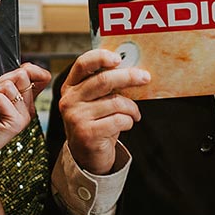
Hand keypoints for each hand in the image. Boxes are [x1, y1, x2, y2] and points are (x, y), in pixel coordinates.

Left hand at [0, 64, 50, 169]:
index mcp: (24, 101)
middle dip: (0, 82)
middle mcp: (27, 109)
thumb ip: (9, 83)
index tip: (10, 80)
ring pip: (8, 86)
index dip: (29, 70)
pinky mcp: (15, 123)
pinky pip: (0, 99)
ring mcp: (23, 116)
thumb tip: (26, 68)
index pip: (43, 76)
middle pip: (22, 75)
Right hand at [57, 49, 149, 174]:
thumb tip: (132, 70)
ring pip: (115, 102)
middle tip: (145, 77)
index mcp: (71, 87)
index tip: (118, 58)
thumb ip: (105, 86)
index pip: (82, 64)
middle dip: (128, 77)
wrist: (86, 157)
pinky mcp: (87, 133)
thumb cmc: (96, 123)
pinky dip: (128, 121)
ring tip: (134, 114)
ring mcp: (76, 117)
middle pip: (103, 80)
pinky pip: (119, 120)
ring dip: (132, 108)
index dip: (100, 57)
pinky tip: (126, 125)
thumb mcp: (95, 102)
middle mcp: (69, 100)